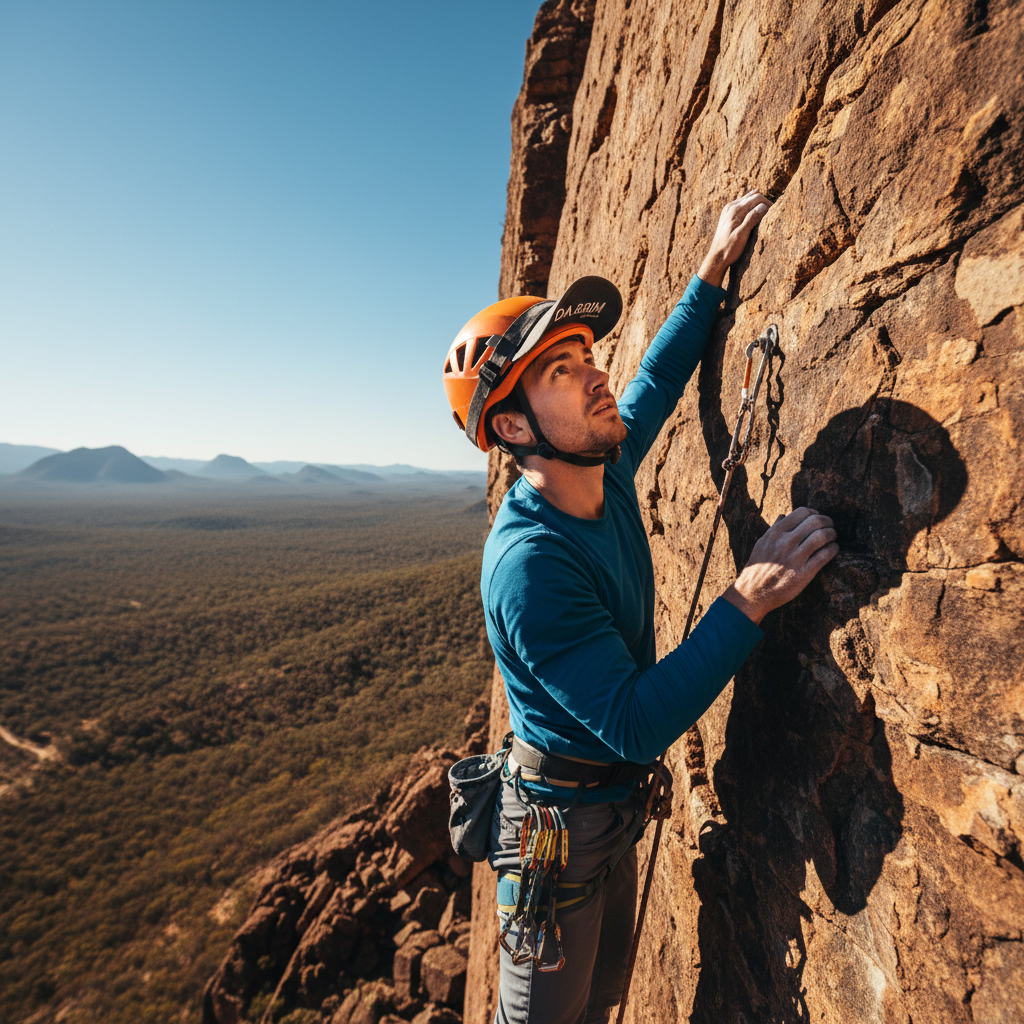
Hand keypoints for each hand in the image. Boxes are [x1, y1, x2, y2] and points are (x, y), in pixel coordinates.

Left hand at [697, 191, 771, 287]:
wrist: (716, 258)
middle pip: (753, 196)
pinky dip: (750, 208)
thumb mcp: (742, 235)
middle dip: (763, 202)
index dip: (768, 203)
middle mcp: (731, 207)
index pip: (756, 198)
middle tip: (771, 214)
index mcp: (735, 210)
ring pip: (747, 199)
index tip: (775, 212)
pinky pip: (742, 205)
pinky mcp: (728, 214)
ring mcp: (728, 210)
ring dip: (757, 204)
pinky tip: (754, 217)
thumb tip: (763, 206)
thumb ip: (751, 219)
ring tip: (764, 215)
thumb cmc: (729, 249)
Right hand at [722, 508, 838, 625]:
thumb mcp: (761, 544)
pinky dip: (833, 549)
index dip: (814, 513)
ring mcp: (794, 558)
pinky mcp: (803, 573)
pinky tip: (832, 549)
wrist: (752, 593)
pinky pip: (824, 555)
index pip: (802, 512)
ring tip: (832, 537)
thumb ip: (774, 529)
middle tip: (830, 527)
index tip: (817, 519)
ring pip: (822, 536)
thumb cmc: (758, 568)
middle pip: (815, 521)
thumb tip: (784, 515)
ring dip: (832, 534)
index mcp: (775, 533)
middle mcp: (785, 543)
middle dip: (827, 522)